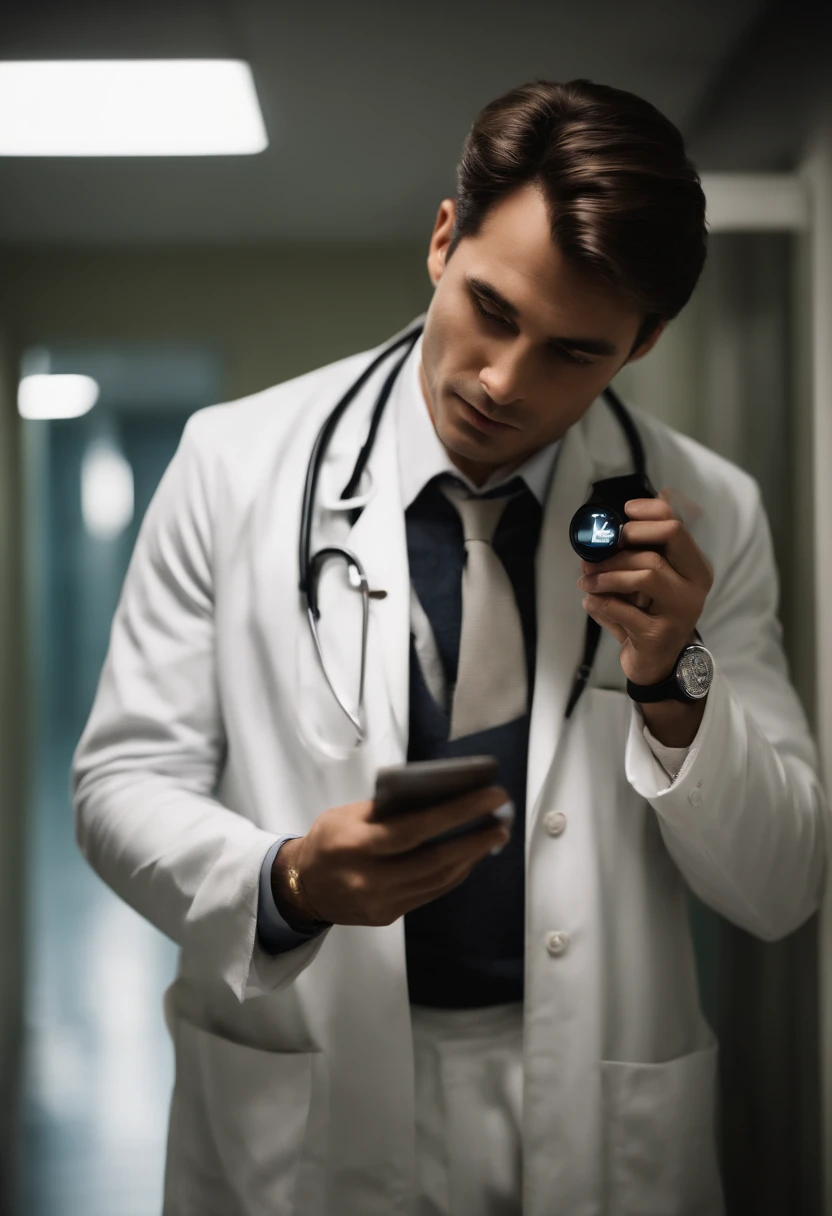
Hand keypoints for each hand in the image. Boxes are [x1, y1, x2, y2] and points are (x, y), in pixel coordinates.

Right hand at [272, 786, 511, 927]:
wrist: (301, 887)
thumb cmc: (327, 840)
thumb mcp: (346, 814)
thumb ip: (386, 810)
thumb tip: (436, 797)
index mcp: (355, 845)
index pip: (415, 829)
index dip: (456, 813)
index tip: (488, 797)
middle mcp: (369, 878)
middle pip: (434, 860)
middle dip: (475, 838)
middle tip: (502, 819)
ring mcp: (380, 902)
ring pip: (438, 880)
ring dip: (471, 857)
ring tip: (493, 835)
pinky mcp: (388, 916)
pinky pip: (430, 893)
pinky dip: (454, 873)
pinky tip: (469, 856)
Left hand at [575, 490, 712, 685]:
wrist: (655, 663)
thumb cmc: (648, 616)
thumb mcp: (643, 583)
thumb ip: (628, 559)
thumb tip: (594, 540)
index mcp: (693, 567)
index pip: (677, 524)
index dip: (649, 512)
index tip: (623, 514)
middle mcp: (695, 585)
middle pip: (670, 537)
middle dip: (626, 540)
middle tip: (598, 553)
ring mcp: (681, 610)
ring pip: (647, 571)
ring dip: (607, 574)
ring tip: (586, 582)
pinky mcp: (659, 634)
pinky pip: (623, 609)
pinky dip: (599, 603)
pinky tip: (589, 602)